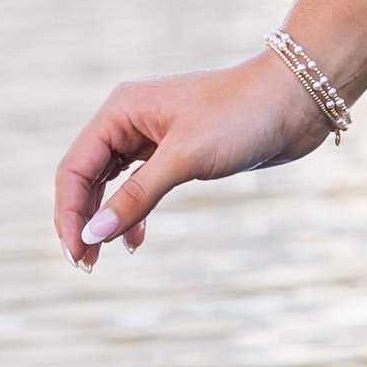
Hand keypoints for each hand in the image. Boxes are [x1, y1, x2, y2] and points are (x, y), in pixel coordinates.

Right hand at [55, 50, 328, 269]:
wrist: (297, 99)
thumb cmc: (242, 116)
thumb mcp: (185, 158)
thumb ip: (136, 196)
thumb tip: (93, 235)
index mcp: (122, 109)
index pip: (75, 167)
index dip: (69, 214)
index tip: (77, 255)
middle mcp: (131, 119)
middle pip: (87, 176)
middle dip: (82, 220)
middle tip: (85, 266)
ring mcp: (154, 134)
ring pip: (111, 183)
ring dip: (104, 219)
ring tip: (101, 260)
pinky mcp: (178, 150)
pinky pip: (139, 185)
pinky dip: (132, 212)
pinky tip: (134, 241)